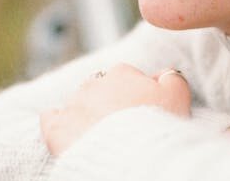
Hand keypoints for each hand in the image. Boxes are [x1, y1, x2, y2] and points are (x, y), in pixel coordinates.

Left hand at [40, 63, 190, 155]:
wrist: (134, 156)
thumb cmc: (158, 127)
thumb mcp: (178, 95)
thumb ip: (170, 77)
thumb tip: (162, 74)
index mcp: (123, 72)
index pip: (128, 77)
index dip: (136, 96)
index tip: (143, 112)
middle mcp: (94, 83)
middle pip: (101, 89)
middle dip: (109, 103)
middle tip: (123, 126)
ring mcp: (73, 105)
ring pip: (78, 103)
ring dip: (86, 114)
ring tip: (101, 135)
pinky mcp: (56, 128)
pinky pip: (51, 117)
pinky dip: (58, 122)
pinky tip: (68, 132)